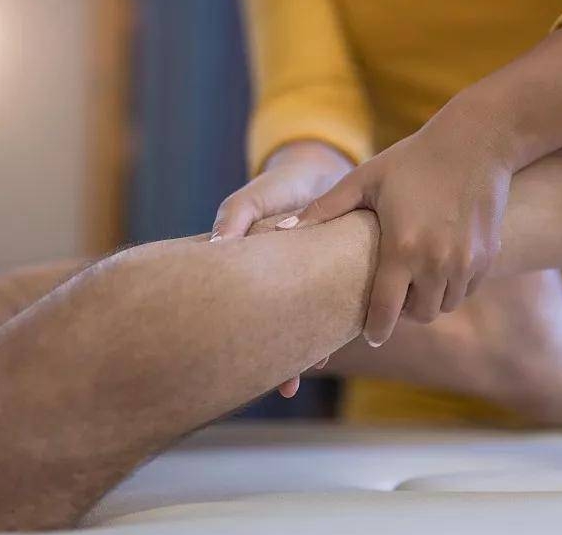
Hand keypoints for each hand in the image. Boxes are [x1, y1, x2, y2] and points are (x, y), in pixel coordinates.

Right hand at [212, 140, 351, 397]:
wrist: (321, 173)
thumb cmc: (278, 189)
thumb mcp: (252, 199)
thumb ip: (234, 216)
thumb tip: (217, 245)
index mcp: (256, 277)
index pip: (246, 313)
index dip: (244, 337)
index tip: (246, 364)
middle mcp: (281, 289)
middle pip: (277, 329)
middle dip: (283, 359)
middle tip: (287, 388)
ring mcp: (308, 286)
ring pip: (307, 324)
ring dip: (311, 347)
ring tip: (317, 369)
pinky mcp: (337, 277)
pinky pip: (336, 305)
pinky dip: (339, 321)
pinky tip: (344, 340)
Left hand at [287, 120, 511, 345]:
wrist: (476, 142)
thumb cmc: (413, 158)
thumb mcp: (364, 178)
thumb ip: (323, 208)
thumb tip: (280, 230)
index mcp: (402, 249)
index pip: (385, 312)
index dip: (376, 329)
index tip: (370, 335)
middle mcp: (437, 262)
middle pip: (419, 314)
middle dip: (404, 313)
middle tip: (394, 299)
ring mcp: (466, 262)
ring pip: (445, 305)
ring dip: (430, 300)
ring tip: (416, 282)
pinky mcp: (488, 256)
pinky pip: (468, 288)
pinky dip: (453, 286)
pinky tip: (441, 265)